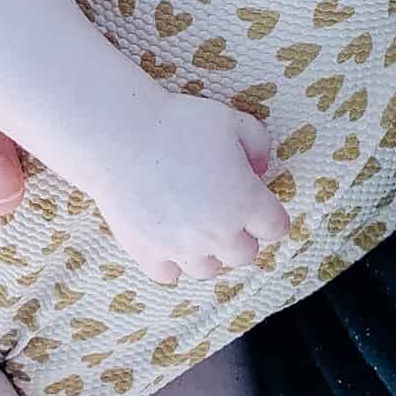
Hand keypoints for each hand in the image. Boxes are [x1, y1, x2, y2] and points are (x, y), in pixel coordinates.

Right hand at [79, 92, 291, 284]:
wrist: (119, 138)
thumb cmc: (177, 124)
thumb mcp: (231, 120)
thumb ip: (258, 144)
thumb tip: (261, 169)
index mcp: (245, 202)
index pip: (276, 227)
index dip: (269, 215)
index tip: (257, 206)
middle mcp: (218, 233)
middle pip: (245, 255)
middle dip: (240, 236)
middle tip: (224, 214)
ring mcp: (182, 248)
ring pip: (208, 270)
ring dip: (208, 253)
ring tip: (195, 231)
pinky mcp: (148, 254)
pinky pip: (168, 275)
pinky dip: (171, 263)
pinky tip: (166, 241)